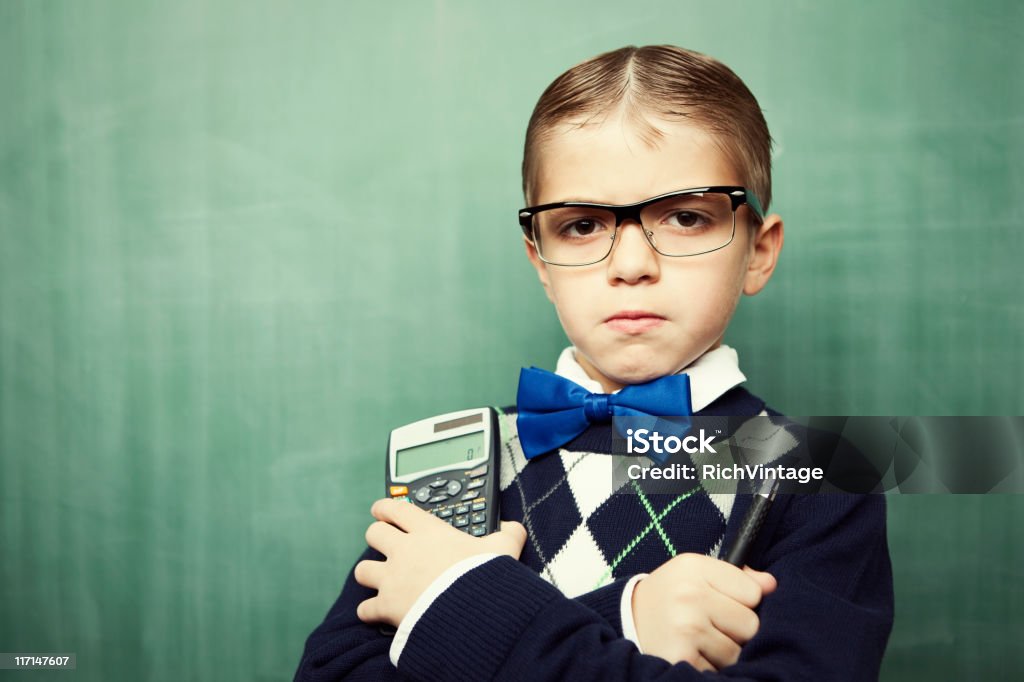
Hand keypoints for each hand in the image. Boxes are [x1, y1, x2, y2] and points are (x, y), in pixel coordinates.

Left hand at [354, 498, 526, 627]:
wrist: (472, 612)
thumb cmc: (484, 576)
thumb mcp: (503, 548)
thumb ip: (508, 534)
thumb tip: (515, 528)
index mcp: (428, 532)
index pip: (397, 509)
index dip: (386, 507)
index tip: (381, 509)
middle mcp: (404, 551)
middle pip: (374, 533)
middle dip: (377, 536)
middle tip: (383, 541)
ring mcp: (392, 578)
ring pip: (363, 569)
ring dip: (369, 573)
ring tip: (377, 578)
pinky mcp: (387, 607)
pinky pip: (365, 609)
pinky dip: (369, 612)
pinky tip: (376, 614)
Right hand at [631, 553, 776, 670]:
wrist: (627, 617)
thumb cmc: (672, 594)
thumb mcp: (697, 572)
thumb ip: (737, 576)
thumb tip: (772, 585)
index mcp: (695, 567)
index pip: (754, 592)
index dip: (743, 601)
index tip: (721, 601)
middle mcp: (689, 595)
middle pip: (750, 624)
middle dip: (736, 630)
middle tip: (710, 624)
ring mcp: (685, 627)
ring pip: (737, 652)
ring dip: (724, 651)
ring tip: (699, 640)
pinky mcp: (681, 657)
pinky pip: (719, 670)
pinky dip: (709, 667)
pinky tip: (691, 652)